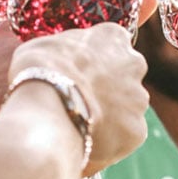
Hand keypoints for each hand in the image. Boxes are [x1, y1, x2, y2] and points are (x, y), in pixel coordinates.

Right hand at [9, 0, 157, 171]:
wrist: (47, 114)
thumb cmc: (39, 74)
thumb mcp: (44, 45)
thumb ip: (66, 48)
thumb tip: (65, 57)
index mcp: (113, 37)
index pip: (113, 43)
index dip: (96, 60)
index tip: (81, 71)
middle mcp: (134, 65)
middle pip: (125, 77)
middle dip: (108, 88)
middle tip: (81, 100)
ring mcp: (138, 100)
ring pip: (126, 108)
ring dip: (109, 115)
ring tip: (78, 124)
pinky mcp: (137, 131)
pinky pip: (124, 136)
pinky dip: (109, 140)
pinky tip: (85, 141)